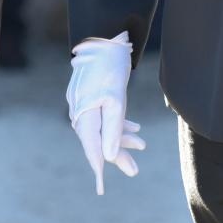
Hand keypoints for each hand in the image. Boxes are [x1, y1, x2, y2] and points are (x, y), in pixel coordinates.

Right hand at [65, 32, 144, 194]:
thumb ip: (113, 129)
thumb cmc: (110, 67)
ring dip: (121, 138)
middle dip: (117, 154)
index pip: (91, 146)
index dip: (98, 166)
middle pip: (98, 139)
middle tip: (135, 170)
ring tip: (142, 145)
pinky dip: (118, 123)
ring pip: (103, 127)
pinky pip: (104, 116)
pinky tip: (134, 129)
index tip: (102, 185)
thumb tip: (108, 157)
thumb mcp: (116, 99)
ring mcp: (84, 101)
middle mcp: (80, 110)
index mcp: (83, 113)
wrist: (105, 37)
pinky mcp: (92, 94)